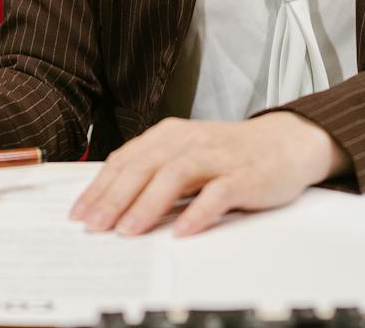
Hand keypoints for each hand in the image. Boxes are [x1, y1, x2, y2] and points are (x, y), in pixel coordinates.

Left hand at [68, 112, 346, 236]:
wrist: (285, 142)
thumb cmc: (230, 153)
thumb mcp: (186, 153)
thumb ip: (155, 170)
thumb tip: (113, 201)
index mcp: (169, 135)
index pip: (126, 160)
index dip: (100, 186)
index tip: (79, 212)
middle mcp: (189, 141)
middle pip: (144, 167)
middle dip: (114, 198)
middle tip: (94, 225)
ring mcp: (217, 157)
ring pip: (174, 176)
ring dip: (148, 204)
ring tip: (128, 231)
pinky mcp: (243, 175)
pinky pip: (217, 193)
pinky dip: (198, 212)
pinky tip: (182, 231)